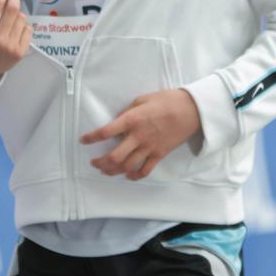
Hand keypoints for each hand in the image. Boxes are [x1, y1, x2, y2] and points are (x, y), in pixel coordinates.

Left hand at [80, 89, 202, 179]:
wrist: (190, 110)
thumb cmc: (167, 100)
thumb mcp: (142, 99)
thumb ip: (128, 111)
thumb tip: (118, 120)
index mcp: (132, 120)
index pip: (106, 132)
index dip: (92, 138)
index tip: (84, 140)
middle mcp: (138, 137)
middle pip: (114, 157)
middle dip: (100, 163)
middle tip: (94, 162)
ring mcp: (149, 148)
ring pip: (127, 166)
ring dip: (113, 171)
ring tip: (105, 171)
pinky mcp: (159, 154)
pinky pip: (144, 170)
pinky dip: (134, 176)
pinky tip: (128, 175)